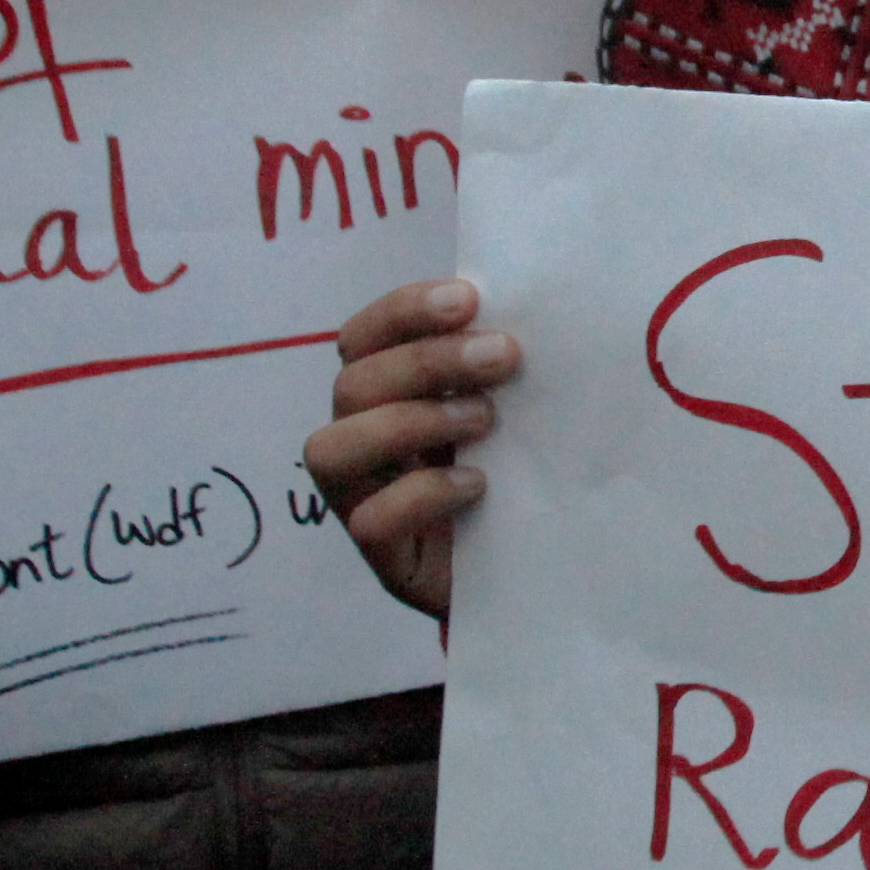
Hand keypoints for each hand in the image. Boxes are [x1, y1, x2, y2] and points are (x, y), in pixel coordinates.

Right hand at [305, 279, 519, 622]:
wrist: (532, 569)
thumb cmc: (517, 475)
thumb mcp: (512, 411)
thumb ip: (501, 369)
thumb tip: (536, 311)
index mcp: (385, 394)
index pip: (363, 338)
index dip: (403, 311)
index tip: (468, 299)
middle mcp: (360, 441)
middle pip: (353, 384)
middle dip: (426, 361)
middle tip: (503, 356)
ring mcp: (361, 500)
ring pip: (333, 448)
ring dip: (410, 422)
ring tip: (484, 420)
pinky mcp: (382, 557)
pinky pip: (370, 520)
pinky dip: (422, 494)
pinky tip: (476, 484)